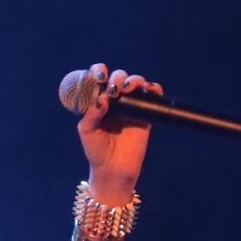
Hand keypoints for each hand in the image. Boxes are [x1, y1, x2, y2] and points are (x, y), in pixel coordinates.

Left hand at [73, 64, 159, 199]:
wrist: (113, 169)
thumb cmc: (96, 151)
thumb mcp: (87, 131)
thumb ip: (91, 115)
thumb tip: (102, 99)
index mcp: (98, 101)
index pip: (99, 79)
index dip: (99, 72)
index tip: (99, 76)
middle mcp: (115, 101)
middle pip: (119, 78)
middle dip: (118, 77)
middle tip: (115, 88)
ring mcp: (131, 107)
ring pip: (135, 83)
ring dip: (133, 80)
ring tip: (128, 88)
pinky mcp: (145, 116)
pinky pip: (152, 98)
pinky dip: (153, 88)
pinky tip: (149, 88)